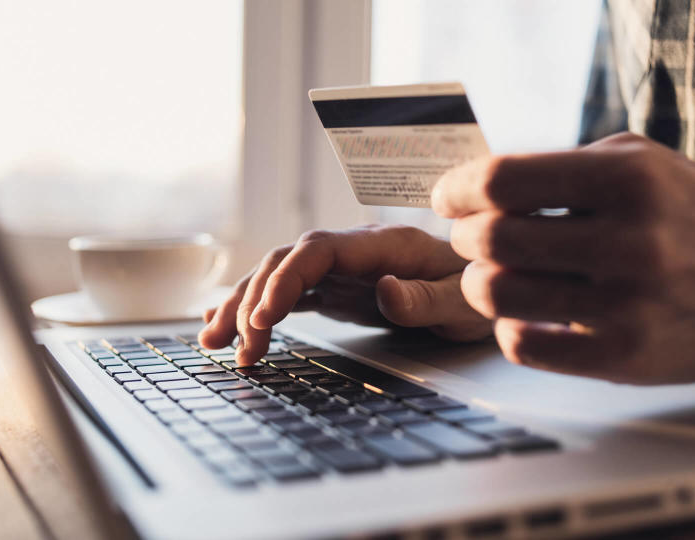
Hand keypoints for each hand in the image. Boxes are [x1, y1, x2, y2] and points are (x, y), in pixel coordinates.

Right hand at [198, 225, 491, 364]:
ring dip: (243, 305)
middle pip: (286, 262)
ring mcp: (340, 268)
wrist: (482, 282)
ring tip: (212, 341)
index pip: (316, 251)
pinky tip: (226, 321)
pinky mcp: (335, 288)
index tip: (262, 319)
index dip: (284, 280)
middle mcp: (352, 250)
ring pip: (277, 276)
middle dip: (253, 300)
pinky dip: (255, 307)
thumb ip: (423, 298)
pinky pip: (287, 293)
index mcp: (381, 245)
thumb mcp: (462, 301)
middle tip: (238, 348)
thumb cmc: (475, 289)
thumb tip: (382, 291)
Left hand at [432, 132, 694, 383]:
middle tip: (472, 237)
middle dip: (465, 237)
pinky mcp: (625, 356)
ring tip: (492, 276)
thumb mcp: (645, 163)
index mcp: (629, 180)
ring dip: (479, 283)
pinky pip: (523, 347)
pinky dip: (508, 328)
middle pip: (492, 240)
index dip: (458, 188)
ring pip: (498, 295)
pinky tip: (524, 315)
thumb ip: (565, 168)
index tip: (448, 197)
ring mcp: (628, 305)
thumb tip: (480, 186)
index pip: (503, 179)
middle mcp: (629, 241)